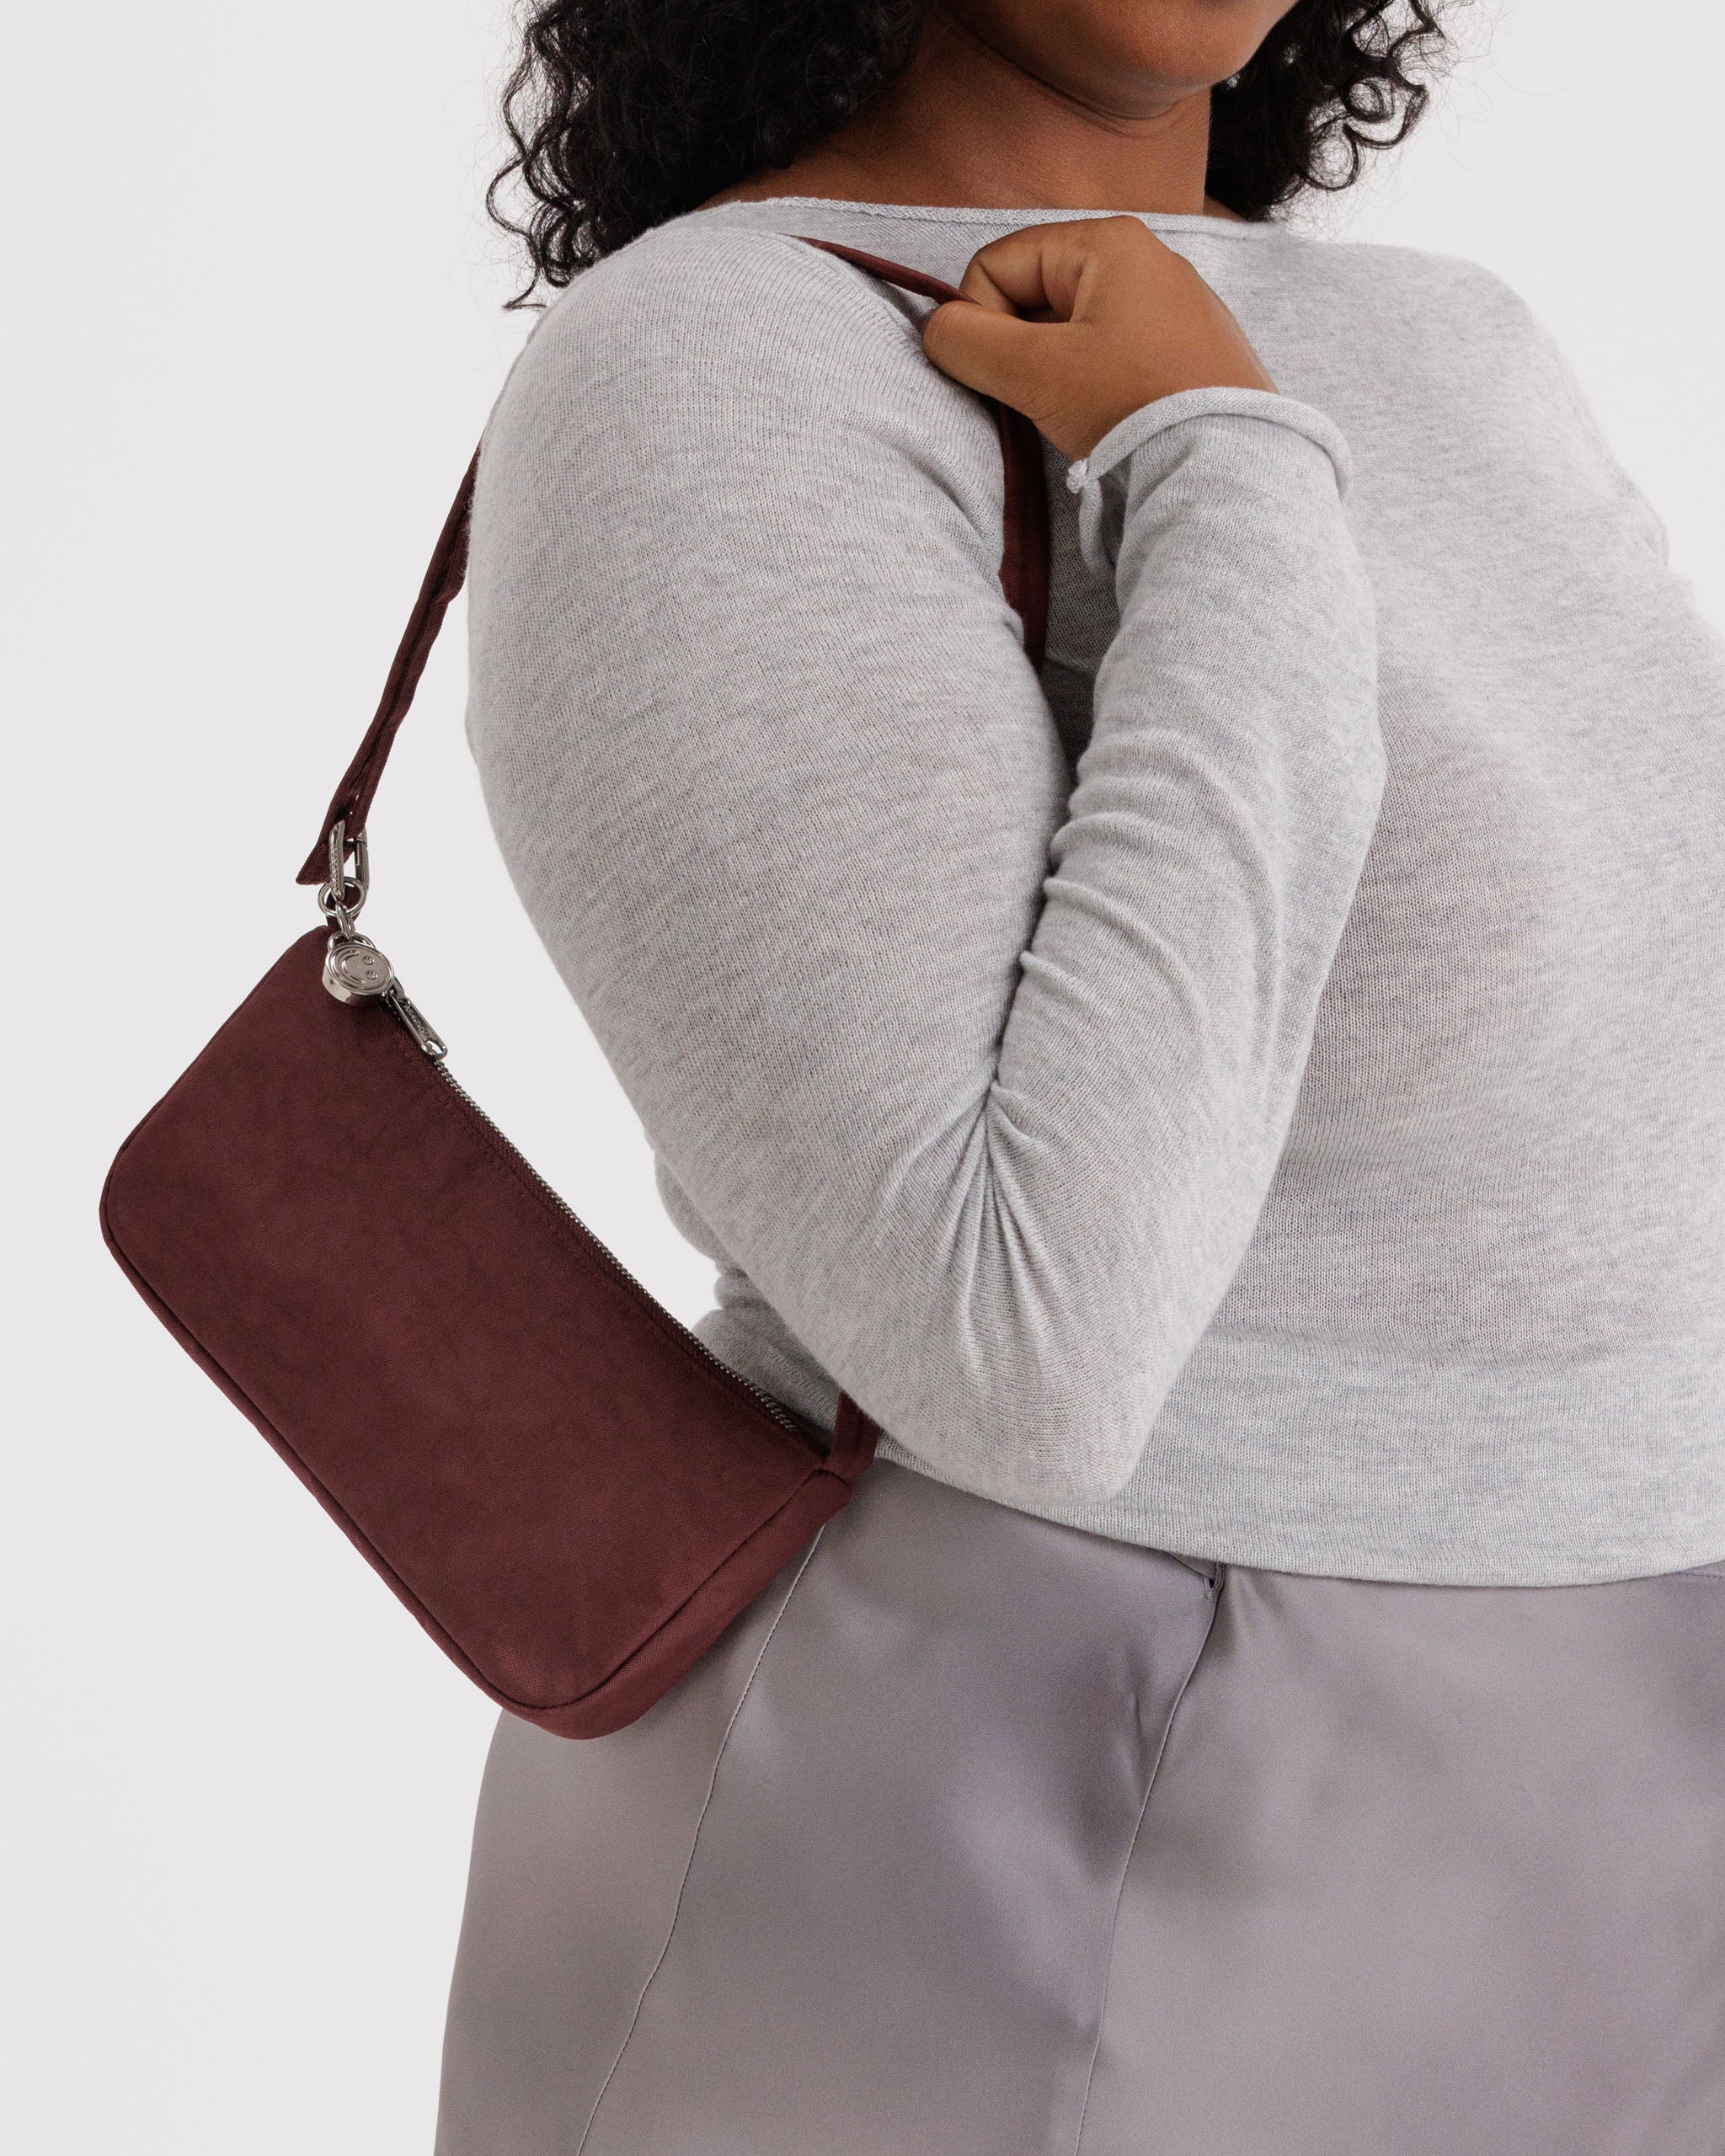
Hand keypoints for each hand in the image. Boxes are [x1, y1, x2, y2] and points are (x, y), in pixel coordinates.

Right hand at [921, 214, 1276, 460]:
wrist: (1230, 466)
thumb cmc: (1132, 407)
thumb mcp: (1036, 373)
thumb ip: (967, 343)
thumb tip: (937, 330)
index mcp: (1107, 241)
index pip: (998, 264)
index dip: (980, 321)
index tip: (1004, 376)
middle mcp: (1145, 257)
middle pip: (1034, 294)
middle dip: (1020, 348)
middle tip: (1040, 398)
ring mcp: (1171, 303)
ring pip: (1071, 329)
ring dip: (1054, 371)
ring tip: (1080, 413)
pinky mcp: (1188, 349)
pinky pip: (1112, 352)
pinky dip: (1095, 384)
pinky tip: (1112, 418)